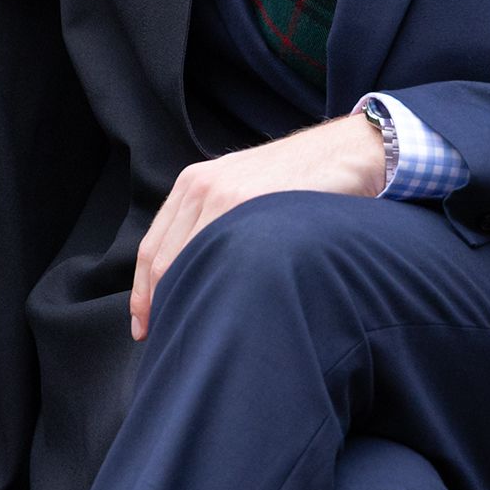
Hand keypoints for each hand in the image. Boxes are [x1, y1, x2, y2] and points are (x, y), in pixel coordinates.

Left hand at [129, 113, 389, 340]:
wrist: (346, 151)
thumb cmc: (302, 177)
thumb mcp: (245, 189)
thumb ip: (214, 220)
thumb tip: (197, 273)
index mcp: (193, 184)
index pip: (152, 249)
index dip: (144, 294)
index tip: (145, 325)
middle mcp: (200, 187)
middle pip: (161, 261)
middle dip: (160, 304)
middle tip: (167, 337)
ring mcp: (222, 195)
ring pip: (185, 263)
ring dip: (186, 301)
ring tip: (194, 334)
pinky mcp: (248, 203)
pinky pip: (217, 256)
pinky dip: (213, 289)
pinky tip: (221, 311)